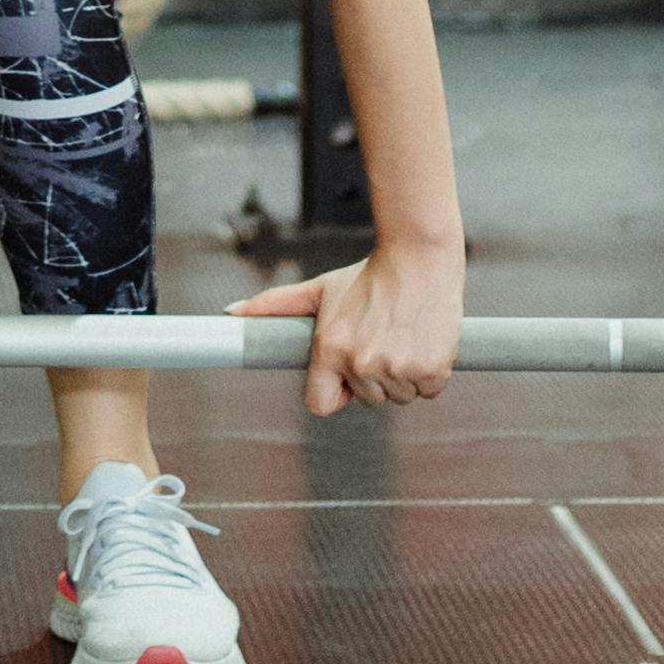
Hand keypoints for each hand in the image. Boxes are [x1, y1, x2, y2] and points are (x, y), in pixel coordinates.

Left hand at [236, 243, 462, 417]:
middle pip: (366, 399)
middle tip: (379, 339)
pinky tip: (421, 342)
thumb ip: (274, 306)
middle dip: (372, 376)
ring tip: (400, 338)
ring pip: (398, 397)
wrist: (419, 258)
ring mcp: (398, 368)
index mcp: (329, 348)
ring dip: (401, 376)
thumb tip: (232, 313)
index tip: (345, 374)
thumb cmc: (368, 276)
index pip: (320, 405)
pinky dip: (429, 374)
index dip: (333, 391)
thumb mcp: (319, 290)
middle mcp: (361, 362)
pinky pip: (427, 391)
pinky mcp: (431, 370)